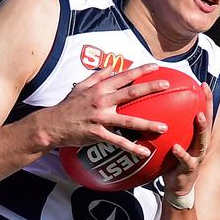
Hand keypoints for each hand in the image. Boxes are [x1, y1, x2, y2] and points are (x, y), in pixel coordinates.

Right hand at [44, 62, 170, 157]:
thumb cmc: (67, 105)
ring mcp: (100, 118)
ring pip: (129, 120)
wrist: (52, 124)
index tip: (155, 67)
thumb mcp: (80, 86)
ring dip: (148, 124)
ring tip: (164, 127)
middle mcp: (102, 101)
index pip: (124, 76)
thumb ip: (97, 76)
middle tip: (167, 85)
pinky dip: (131, 148)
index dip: (140, 71)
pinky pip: (118, 142)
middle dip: (150, 88)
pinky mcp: (97, 134)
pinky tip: (144, 152)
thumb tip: (111, 68)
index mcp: (99, 88)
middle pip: (131, 93)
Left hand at [162, 82, 212, 195]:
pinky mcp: (189, 169)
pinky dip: (182, 153)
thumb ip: (169, 128)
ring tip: (199, 116)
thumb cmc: (173, 162)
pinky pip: (186, 160)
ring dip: (202, 127)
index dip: (205, 99)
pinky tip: (176, 147)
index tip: (202, 83)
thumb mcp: (173, 142)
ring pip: (202, 140)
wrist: (176, 188)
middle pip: (208, 122)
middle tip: (204, 92)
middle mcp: (201, 144)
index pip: (204, 114)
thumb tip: (154, 109)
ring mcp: (197, 156)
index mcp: (197, 137)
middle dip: (208, 106)